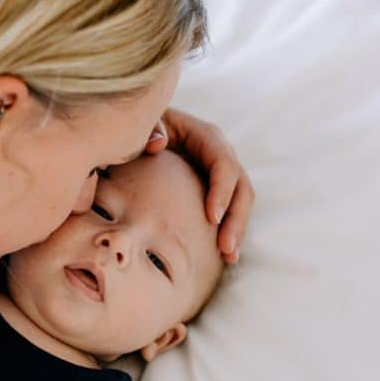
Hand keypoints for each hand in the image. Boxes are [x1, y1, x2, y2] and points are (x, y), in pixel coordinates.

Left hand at [145, 109, 253, 263]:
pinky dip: (228, 231)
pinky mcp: (214, 189)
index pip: (223, 163)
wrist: (139, 131)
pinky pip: (229, 210)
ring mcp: (219, 173)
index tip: (212, 218)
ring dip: (237, 229)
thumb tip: (159, 144)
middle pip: (240, 186)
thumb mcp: (142, 122)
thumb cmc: (140, 127)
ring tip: (229, 258)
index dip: (222, 191)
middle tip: (226, 248)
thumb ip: (149, 129)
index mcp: (204, 136)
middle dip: (236, 218)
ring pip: (240, 201)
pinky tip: (224, 257)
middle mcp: (219, 154)